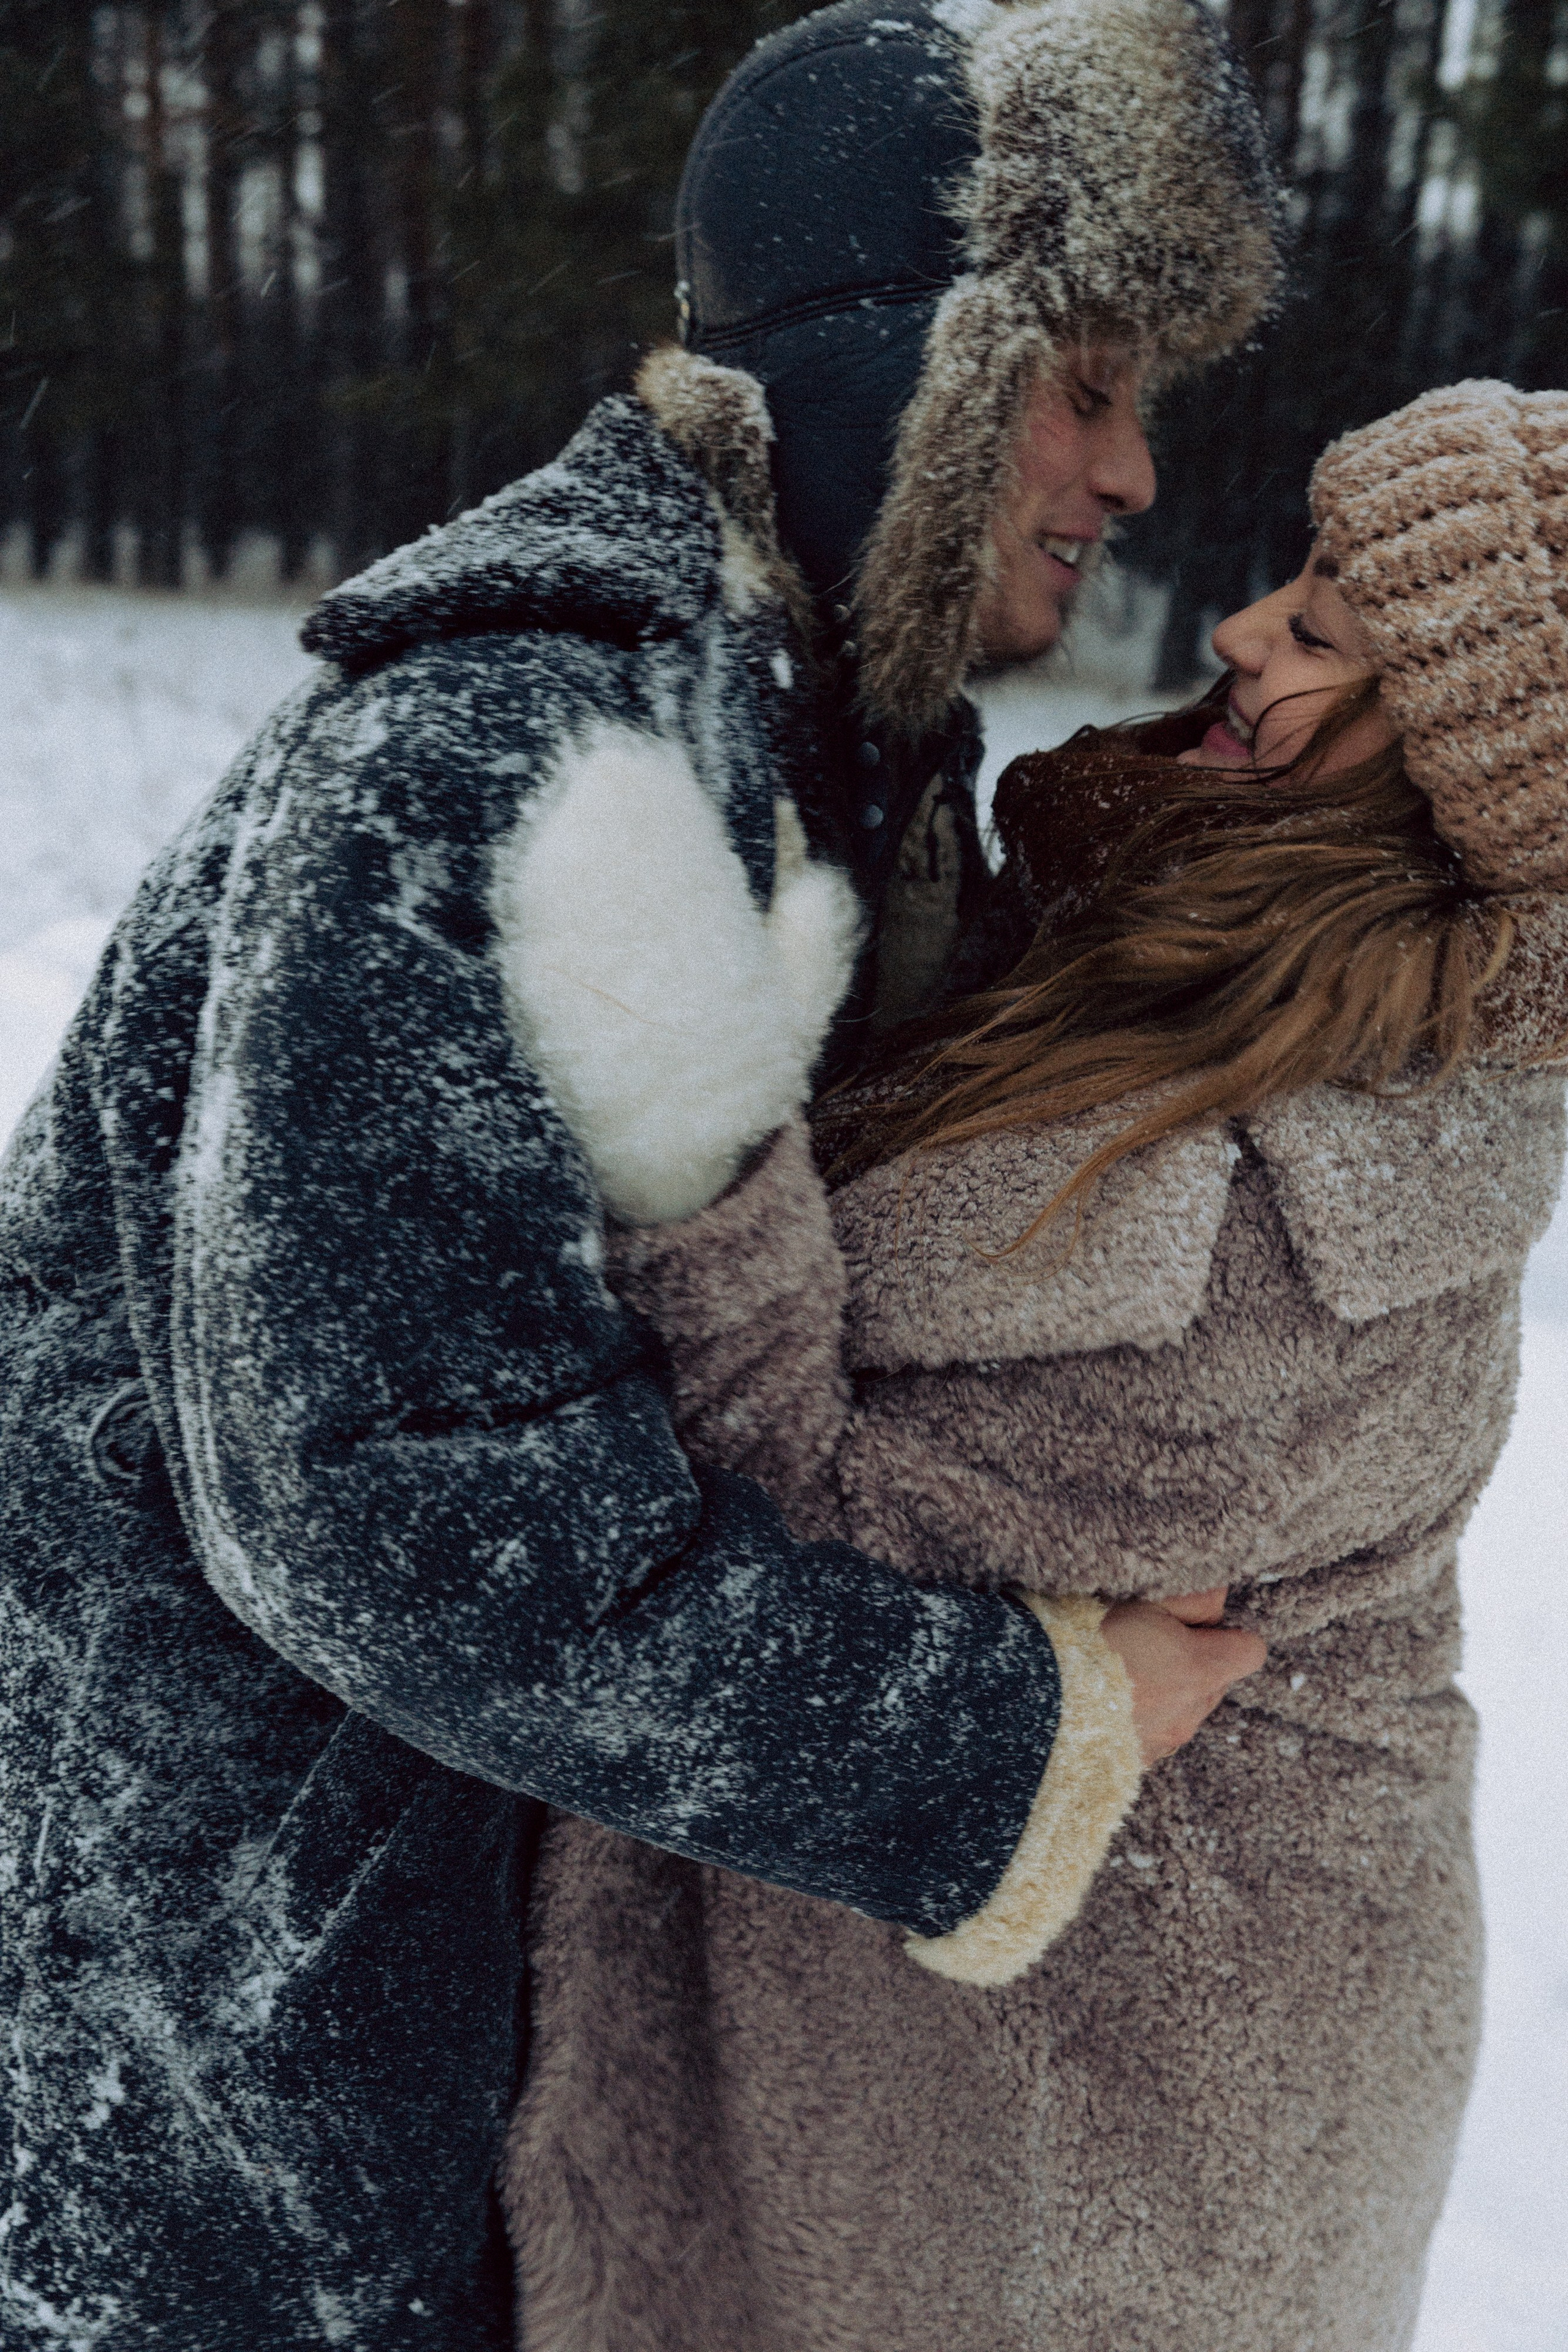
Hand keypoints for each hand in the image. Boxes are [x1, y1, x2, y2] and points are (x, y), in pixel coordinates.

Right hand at [1099, 1585, 1265, 1767]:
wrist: (1032, 1699)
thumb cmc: (1085, 1639)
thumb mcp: (1141, 1598)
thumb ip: (1193, 1597)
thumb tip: (1219, 1599)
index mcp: (1198, 1669)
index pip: (1250, 1650)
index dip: (1226, 1633)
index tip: (1193, 1624)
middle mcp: (1189, 1713)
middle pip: (1215, 1681)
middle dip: (1192, 1659)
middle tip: (1146, 1641)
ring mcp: (1163, 1743)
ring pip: (1185, 1709)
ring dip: (1167, 1690)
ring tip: (1120, 1672)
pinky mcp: (1136, 1763)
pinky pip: (1156, 1734)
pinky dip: (1142, 1717)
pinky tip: (1108, 1701)